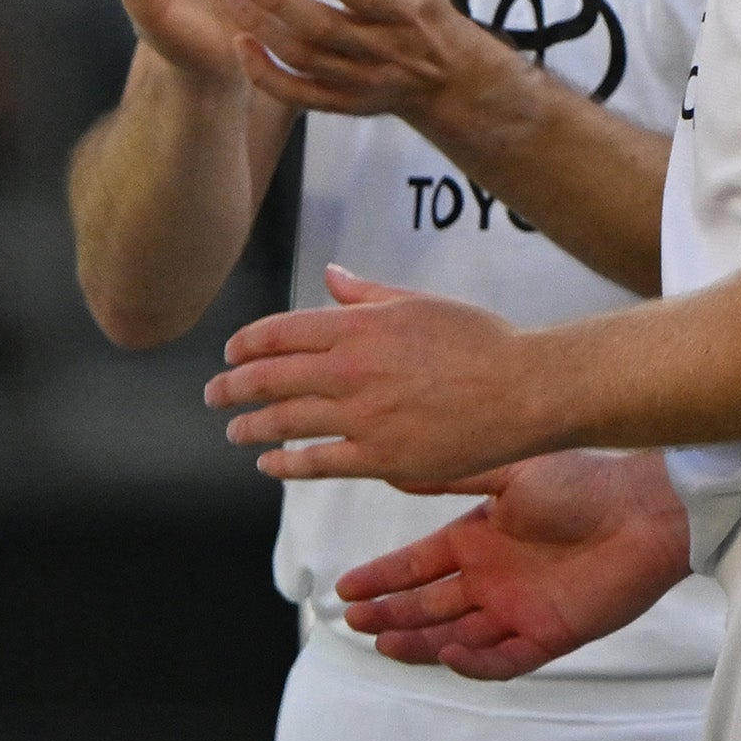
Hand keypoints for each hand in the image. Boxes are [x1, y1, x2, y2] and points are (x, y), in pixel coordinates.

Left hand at [210, 264, 561, 488]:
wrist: (526, 389)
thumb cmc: (480, 341)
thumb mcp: (417, 303)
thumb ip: (365, 294)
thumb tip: (330, 276)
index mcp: (357, 327)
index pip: (278, 334)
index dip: (246, 345)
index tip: (230, 353)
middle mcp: (350, 371)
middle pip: (269, 379)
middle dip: (232, 387)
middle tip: (214, 394)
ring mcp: (362, 417)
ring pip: (284, 422)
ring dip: (250, 427)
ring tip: (234, 431)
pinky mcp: (381, 458)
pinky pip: (317, 463)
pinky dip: (285, 464)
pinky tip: (270, 464)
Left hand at [226, 0, 518, 134]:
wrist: (444, 77)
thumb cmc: (423, 3)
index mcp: (402, 9)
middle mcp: (380, 48)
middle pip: (323, 29)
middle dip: (279, 3)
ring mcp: (359, 80)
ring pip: (305, 60)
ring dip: (264, 31)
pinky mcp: (341, 103)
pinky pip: (298, 95)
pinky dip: (266, 76)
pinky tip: (239, 45)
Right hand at [332, 450, 692, 676]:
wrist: (646, 511)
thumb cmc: (583, 483)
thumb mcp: (507, 471)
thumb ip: (451, 478)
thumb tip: (396, 469)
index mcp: (477, 539)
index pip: (416, 566)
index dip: (381, 578)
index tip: (346, 587)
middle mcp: (491, 578)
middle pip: (428, 606)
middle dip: (389, 614)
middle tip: (355, 620)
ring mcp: (518, 609)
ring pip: (456, 637)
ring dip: (420, 642)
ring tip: (383, 642)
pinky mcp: (550, 634)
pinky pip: (505, 660)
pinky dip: (475, 663)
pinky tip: (449, 652)